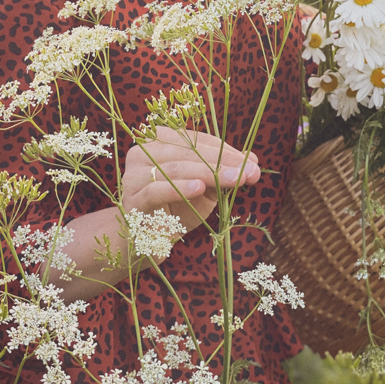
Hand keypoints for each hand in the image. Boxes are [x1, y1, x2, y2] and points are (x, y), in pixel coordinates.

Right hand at [123, 126, 259, 231]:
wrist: (145, 243)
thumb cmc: (176, 209)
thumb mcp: (203, 188)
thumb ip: (222, 172)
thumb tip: (252, 163)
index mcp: (159, 140)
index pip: (196, 140)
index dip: (224, 150)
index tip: (251, 163)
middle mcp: (142, 152)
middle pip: (187, 152)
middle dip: (221, 162)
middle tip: (248, 173)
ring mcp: (133, 175)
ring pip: (175, 168)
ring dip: (208, 173)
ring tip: (233, 179)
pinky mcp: (132, 200)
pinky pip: (156, 190)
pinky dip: (179, 187)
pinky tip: (199, 188)